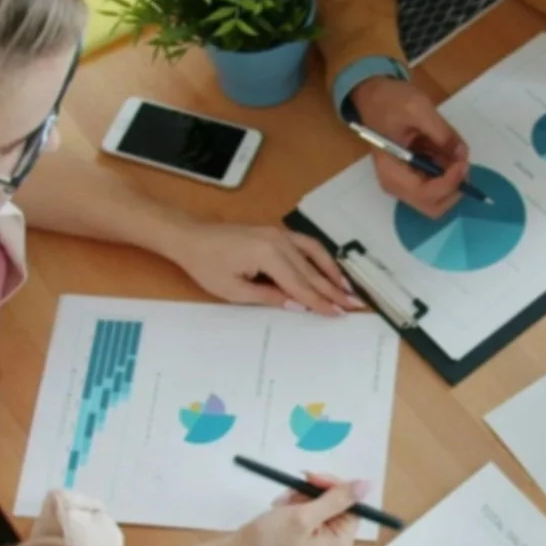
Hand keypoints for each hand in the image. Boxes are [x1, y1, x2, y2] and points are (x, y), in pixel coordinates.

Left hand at [169, 222, 362, 317]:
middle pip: (311, 271)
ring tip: (347, 289)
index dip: (320, 302)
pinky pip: (305, 244)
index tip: (338, 313)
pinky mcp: (276, 232)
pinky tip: (328, 268)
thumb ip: (269, 297)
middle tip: (354, 305)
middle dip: (333, 290)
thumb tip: (298, 305)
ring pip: (314, 255)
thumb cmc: (206, 265)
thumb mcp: (234, 290)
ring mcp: (279, 234)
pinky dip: (320, 257)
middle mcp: (279, 241)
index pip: (301, 285)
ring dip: (332, 272)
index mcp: (268, 256)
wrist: (191, 237)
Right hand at [234, 474, 365, 545]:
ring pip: (320, 499)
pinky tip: (281, 506)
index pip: (352, 504)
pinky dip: (294, 501)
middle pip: (336, 501)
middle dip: (312, 492)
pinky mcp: (307, 529)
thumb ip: (336, 499)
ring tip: (283, 504)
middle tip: (293, 490)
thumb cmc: (272, 538)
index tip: (313, 478)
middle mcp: (335, 540)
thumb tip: (366, 484)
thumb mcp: (305, 516)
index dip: (335, 488)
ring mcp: (321, 535)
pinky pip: (308, 505)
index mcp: (341, 542)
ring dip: (300, 495)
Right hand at [351, 77, 470, 217]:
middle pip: (435, 206)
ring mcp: (406, 182)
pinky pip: (437, 183)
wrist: (373, 96)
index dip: (450, 183)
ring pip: (440, 196)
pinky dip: (448, 170)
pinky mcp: (413, 176)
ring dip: (453, 176)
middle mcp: (398, 186)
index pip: (427, 195)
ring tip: (452, 147)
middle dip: (455, 187)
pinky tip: (444, 147)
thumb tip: (462, 153)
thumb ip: (442, 132)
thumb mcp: (417, 109)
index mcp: (392, 174)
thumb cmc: (389, 101)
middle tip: (463, 161)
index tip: (463, 161)